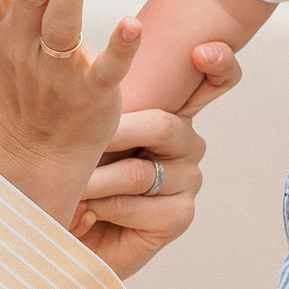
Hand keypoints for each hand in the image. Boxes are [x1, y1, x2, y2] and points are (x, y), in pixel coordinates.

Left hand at [72, 43, 243, 277]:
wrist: (72, 235)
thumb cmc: (81, 175)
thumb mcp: (88, 135)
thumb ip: (102, 112)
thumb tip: (90, 83)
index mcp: (171, 112)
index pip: (215, 81)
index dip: (219, 64)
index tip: (202, 52)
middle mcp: (187, 142)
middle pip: (163, 125)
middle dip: (115, 134)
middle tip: (82, 142)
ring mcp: (188, 180)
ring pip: (139, 172)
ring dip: (96, 181)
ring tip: (69, 186)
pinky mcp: (180, 216)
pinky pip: (138, 206)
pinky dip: (104, 209)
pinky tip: (84, 214)